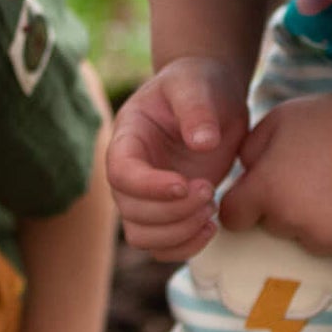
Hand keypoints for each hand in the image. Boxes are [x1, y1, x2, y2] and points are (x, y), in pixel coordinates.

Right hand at [106, 57, 249, 259]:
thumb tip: (203, 143)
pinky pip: (163, 246)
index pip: (120, 172)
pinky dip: (186, 246)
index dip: (149, 186)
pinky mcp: (168, 211)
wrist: (212, 98)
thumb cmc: (198, 84)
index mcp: (128, 137)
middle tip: (208, 190)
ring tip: (211, 207)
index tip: (185, 183)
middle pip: (130, 211)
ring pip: (142, 236)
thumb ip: (196, 108)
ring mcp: (147, 195)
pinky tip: (212, 225)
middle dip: (172, 211)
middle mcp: (130, 170)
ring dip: (179, 232)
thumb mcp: (195, 85)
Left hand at [219, 90, 331, 269]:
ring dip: (318, 223)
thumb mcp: (281, 119)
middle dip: (285, 207)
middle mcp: (291, 222)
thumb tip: (243, 173)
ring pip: (309, 240)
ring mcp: (325, 241)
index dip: (243, 205)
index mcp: (266, 190)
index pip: (232, 217)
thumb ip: (250, 149)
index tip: (257, 196)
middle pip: (274, 226)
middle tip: (313, 180)